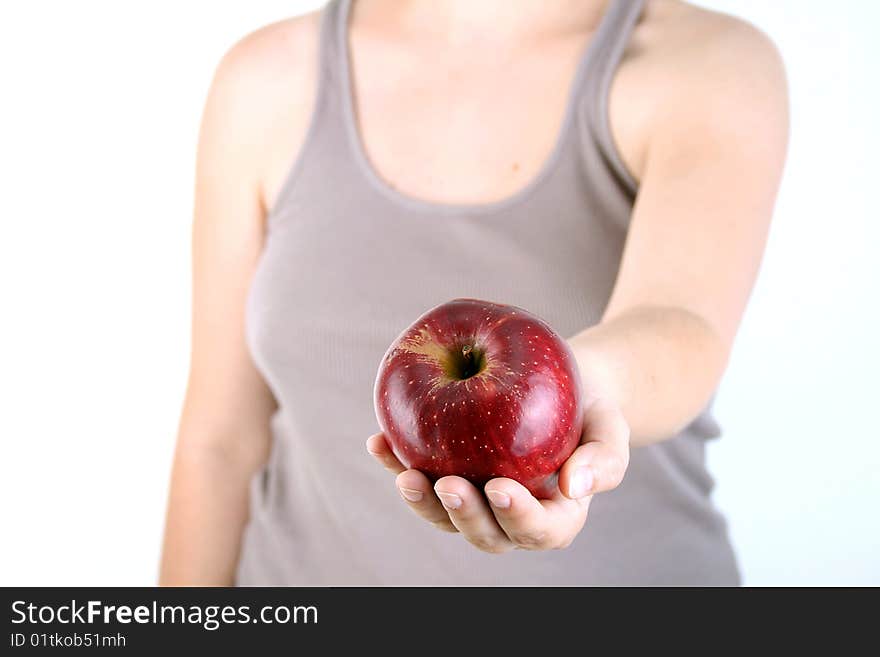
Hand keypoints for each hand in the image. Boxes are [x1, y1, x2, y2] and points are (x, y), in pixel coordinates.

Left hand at [366, 398, 629, 552]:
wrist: (563, 384)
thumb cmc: (591, 412)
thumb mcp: (611, 429)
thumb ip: (603, 460)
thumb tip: (575, 487)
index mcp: (554, 516)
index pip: (539, 530)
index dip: (518, 517)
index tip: (500, 487)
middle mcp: (510, 517)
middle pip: (485, 532)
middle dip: (463, 515)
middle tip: (447, 484)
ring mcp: (475, 499)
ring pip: (444, 515)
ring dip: (422, 501)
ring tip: (405, 475)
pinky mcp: (447, 473)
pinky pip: (420, 475)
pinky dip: (396, 463)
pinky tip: (379, 442)